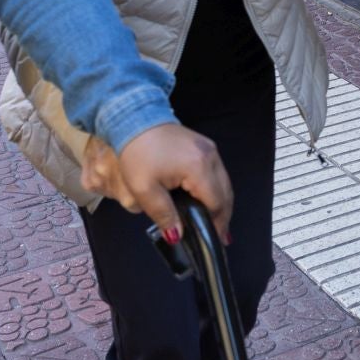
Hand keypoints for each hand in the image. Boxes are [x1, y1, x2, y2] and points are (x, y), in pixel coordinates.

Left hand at [83, 123, 234, 239]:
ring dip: (220, 202)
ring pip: (224, 182)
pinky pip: (216, 172)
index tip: (215, 240)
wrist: (134, 119)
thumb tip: (176, 235)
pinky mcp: (204, 146)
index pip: (216, 203)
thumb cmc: (137, 151)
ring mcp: (209, 149)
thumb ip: (163, 214)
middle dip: (223, 216)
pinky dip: (215, 188)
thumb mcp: (144, 189)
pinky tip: (207, 199)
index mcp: (198, 168)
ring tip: (214, 221)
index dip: (216, 224)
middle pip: (225, 193)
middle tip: (218, 235)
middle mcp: (210, 156)